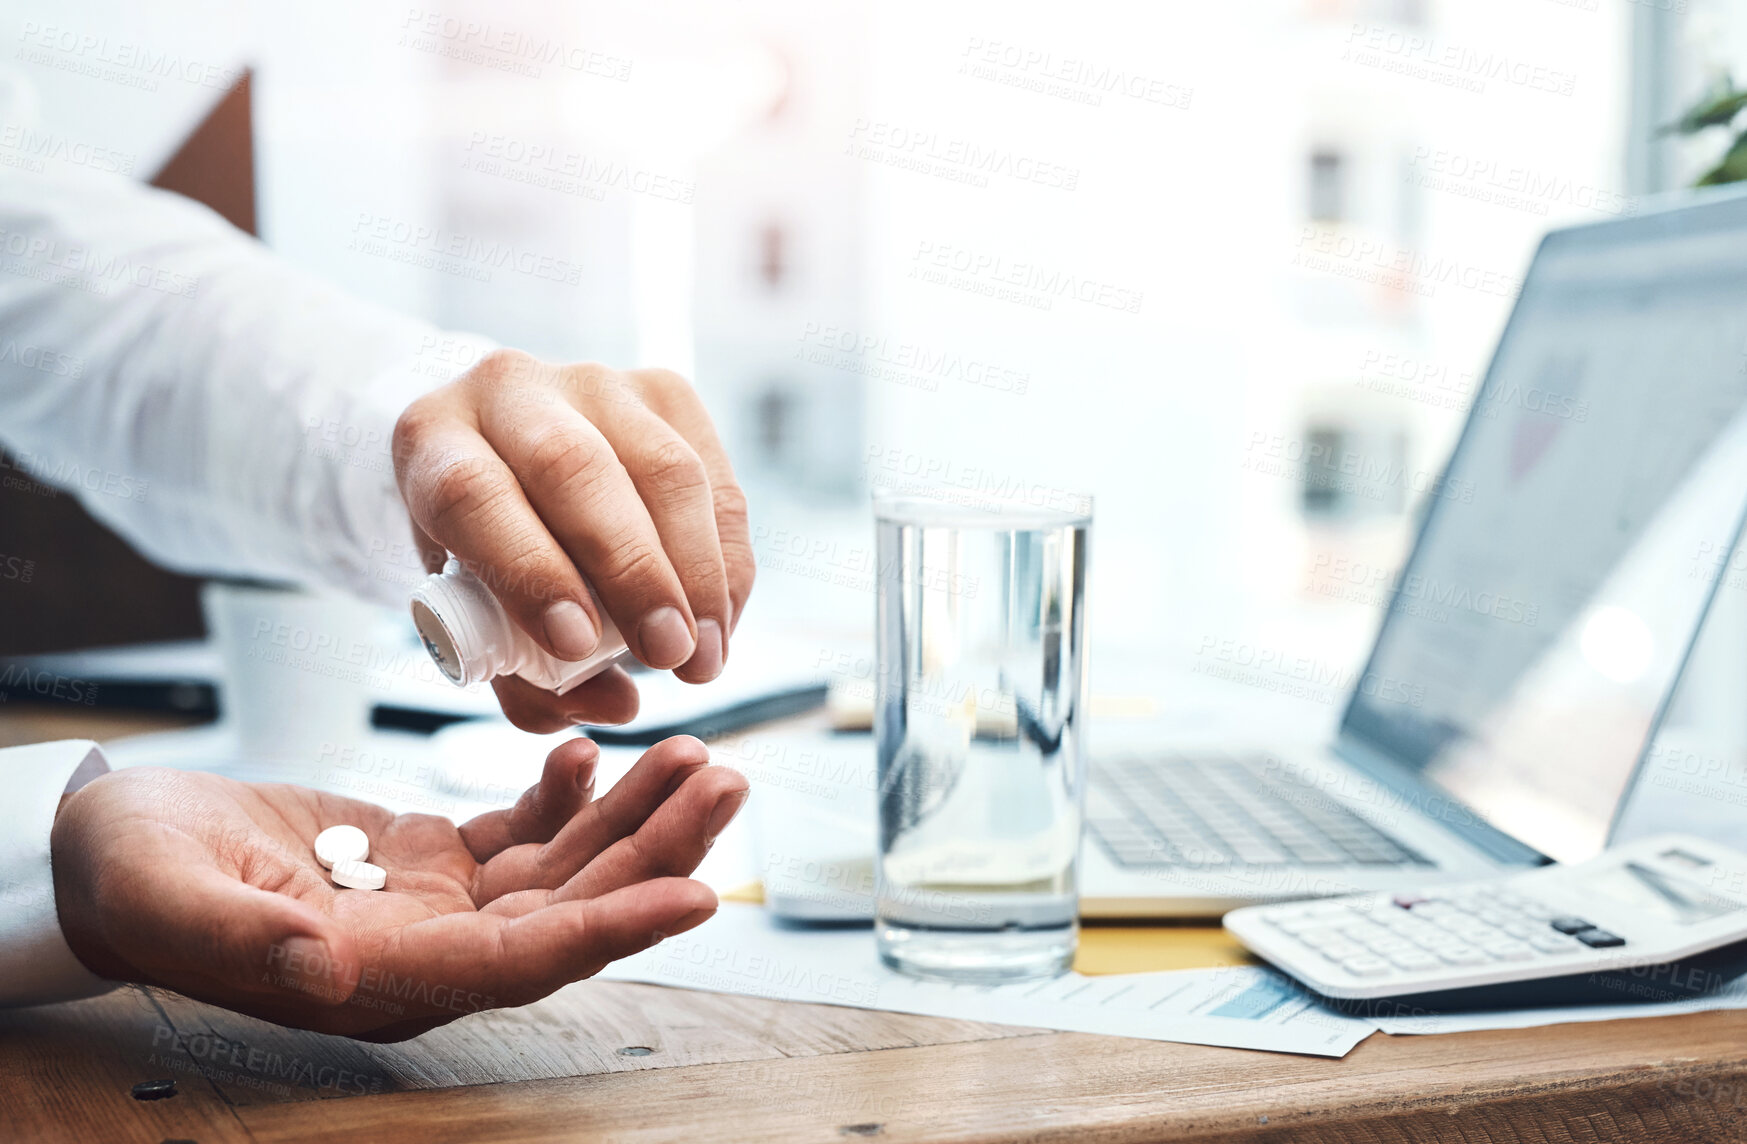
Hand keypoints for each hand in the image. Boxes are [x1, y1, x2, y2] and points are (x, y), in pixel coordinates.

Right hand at [51, 736, 747, 1040]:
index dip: (613, 929)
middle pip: (574, 909)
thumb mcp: (171, 896)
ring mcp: (438, 904)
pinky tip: (589, 749)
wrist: (115, 849)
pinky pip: (519, 830)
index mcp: (386, 976)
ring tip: (695, 754)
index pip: (524, 960)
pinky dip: (563, 792)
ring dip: (632, 814)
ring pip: (564, 866)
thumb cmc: (132, 878)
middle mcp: (432, 950)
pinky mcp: (430, 859)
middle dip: (657, 851)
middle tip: (727, 781)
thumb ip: (250, 936)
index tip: (696, 894)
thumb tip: (330, 967)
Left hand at [392, 353, 754, 731]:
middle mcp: (508, 391)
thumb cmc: (482, 549)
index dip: (530, 570)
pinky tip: (721, 615)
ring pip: (663, 468)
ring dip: (698, 571)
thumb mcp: (472, 613)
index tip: (577, 645)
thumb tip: (620, 704)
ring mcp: (593, 382)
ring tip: (706, 651)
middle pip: (576, 471)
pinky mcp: (663, 391)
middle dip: (633, 573)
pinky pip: (714, 474)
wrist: (502, 457)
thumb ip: (526, 676)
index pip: (474, 495)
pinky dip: (727, 556)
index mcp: (432, 440)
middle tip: (668, 653)